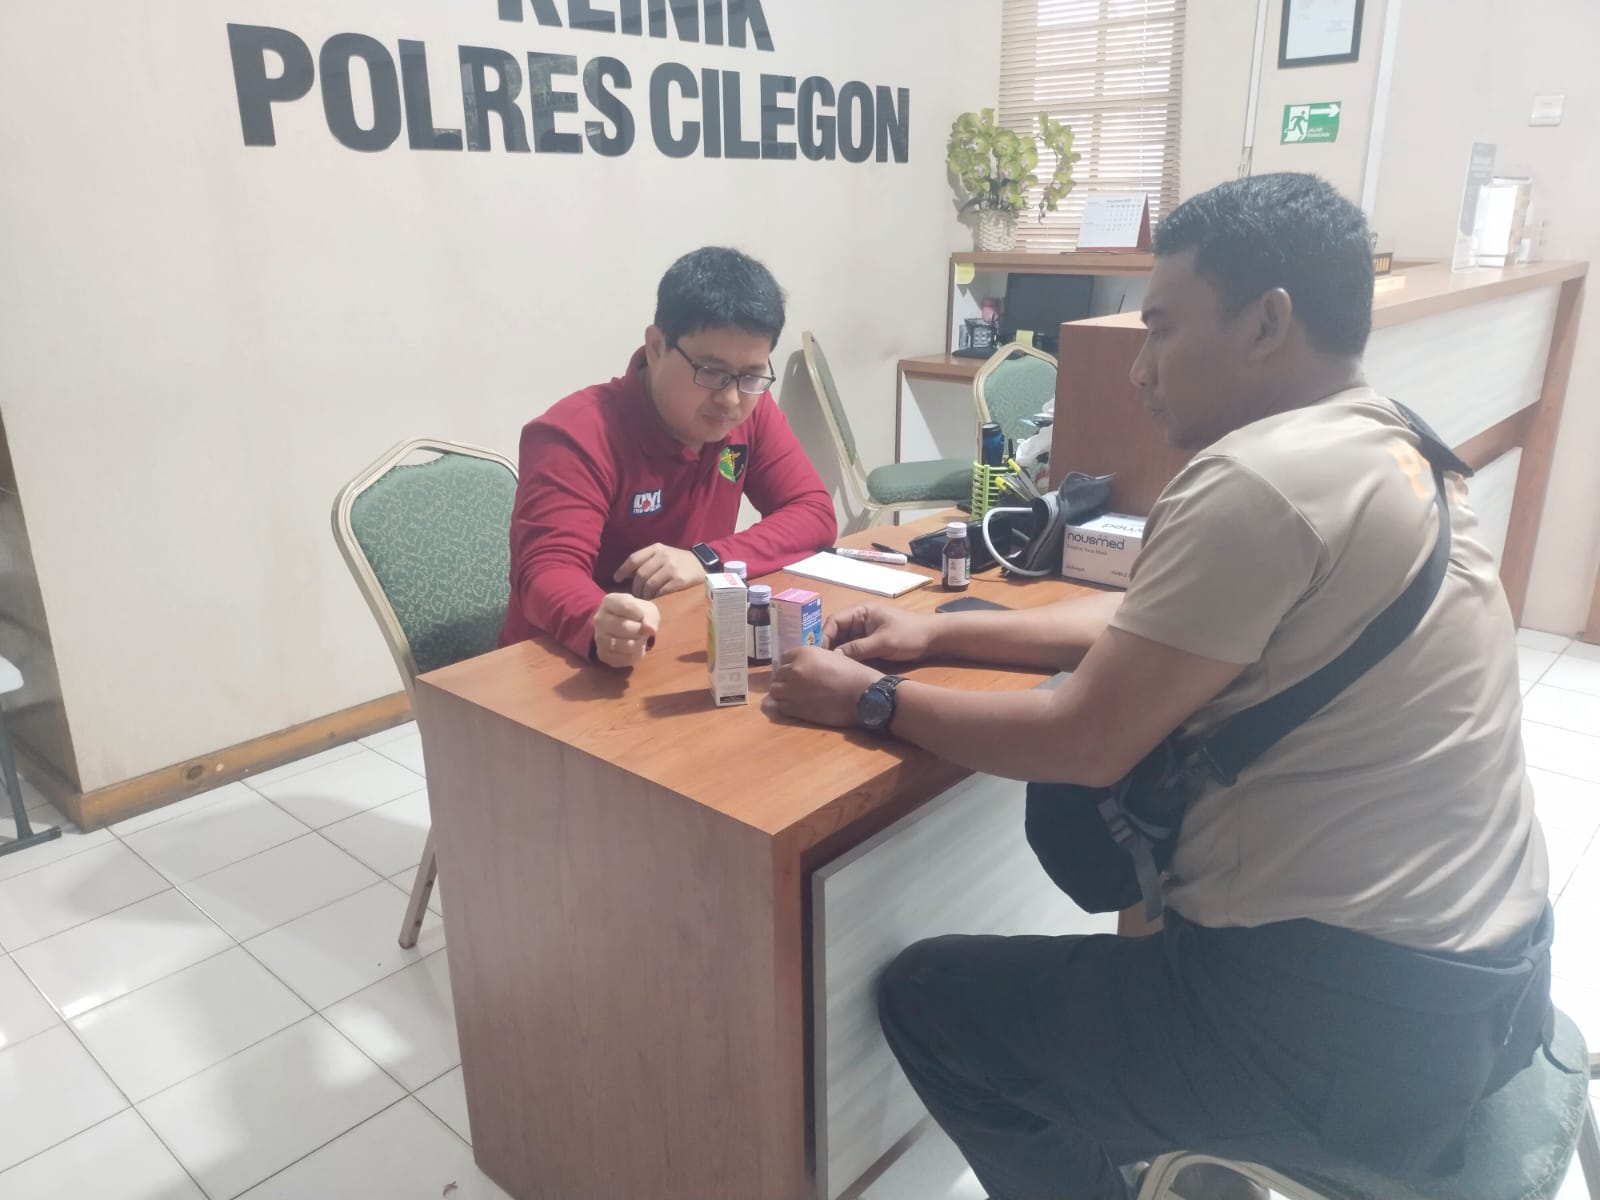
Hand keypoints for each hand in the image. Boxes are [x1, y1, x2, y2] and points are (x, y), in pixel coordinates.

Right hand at [593, 593, 660, 668]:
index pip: (627, 606)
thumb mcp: (646, 609)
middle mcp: (600, 619)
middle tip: (642, 630)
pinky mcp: (603, 654)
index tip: (641, 616)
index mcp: (609, 602)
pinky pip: (626, 659)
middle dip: (640, 630)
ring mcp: (599, 638)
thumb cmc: (636, 615)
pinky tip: (634, 648)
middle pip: (625, 627)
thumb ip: (650, 616)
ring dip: (639, 643)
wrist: (622, 627)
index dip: (641, 614)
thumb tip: (651, 630)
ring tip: (638, 639)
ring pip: (626, 645)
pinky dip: (636, 655)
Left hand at [614, 544, 704, 599]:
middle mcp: (663, 556)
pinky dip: (656, 597)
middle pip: (640, 574)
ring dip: (645, 595)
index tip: (617, 579)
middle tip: (637, 596)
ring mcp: (672, 568)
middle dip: (636, 588)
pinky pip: (661, 591)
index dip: (623, 570)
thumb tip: (626, 575)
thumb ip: (648, 561)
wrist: (703, 565)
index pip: (634, 559)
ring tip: (646, 600)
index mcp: (657, 548)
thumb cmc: (680, 562)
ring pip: (649, 584)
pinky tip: (657, 600)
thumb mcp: (664, 555)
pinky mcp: (679, 580)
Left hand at [767, 645, 882, 727]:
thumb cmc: (852, 674)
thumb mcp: (830, 656)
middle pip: (777, 674)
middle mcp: (794, 670)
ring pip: (775, 690)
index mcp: (803, 653)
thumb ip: (810, 660)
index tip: (798, 671)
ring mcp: (792, 690)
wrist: (863, 695)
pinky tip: (800, 705)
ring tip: (796, 696)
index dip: (791, 665)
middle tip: (797, 685)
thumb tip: (799, 667)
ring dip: (783, 692)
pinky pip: (781, 706)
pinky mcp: (794, 709)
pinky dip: (787, 705)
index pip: (784, 657)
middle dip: (785, 679)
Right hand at [824, 604, 937, 662]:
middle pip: (836, 631)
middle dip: (828, 645)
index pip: (834, 620)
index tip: (819, 653)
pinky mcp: (871, 642)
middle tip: (820, 663)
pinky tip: (843, 668)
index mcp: (862, 612)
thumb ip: (858, 648)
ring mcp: (865, 631)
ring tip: (828, 667)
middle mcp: (860, 619)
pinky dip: (847, 657)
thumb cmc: (910, 635)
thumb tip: (834, 657)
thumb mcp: (883, 643)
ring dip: (837, 652)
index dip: (824, 635)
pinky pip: (853, 648)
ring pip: (843, 641)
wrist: (934, 639)